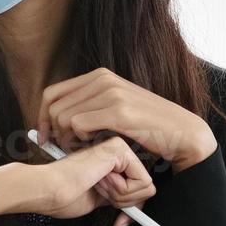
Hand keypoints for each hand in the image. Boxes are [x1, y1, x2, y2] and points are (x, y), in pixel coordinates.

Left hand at [36, 67, 216, 172]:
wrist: (182, 133)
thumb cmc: (145, 127)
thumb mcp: (114, 108)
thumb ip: (88, 107)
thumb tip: (53, 120)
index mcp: (99, 76)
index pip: (51, 93)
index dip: (42, 117)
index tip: (45, 138)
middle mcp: (103, 79)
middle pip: (53, 107)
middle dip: (54, 133)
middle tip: (67, 149)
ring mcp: (111, 93)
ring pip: (63, 118)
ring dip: (68, 140)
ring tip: (83, 149)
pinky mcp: (119, 111)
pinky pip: (78, 126)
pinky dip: (80, 141)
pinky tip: (94, 146)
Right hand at [38, 136, 156, 225]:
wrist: (49, 189)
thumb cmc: (63, 194)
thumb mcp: (101, 199)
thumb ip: (119, 197)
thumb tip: (136, 209)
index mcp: (110, 162)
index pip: (139, 187)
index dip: (132, 209)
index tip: (119, 221)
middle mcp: (116, 151)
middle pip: (146, 188)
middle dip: (124, 202)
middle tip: (99, 193)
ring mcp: (119, 147)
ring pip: (146, 186)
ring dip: (120, 195)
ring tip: (96, 184)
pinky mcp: (120, 148)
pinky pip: (143, 181)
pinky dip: (121, 190)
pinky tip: (100, 180)